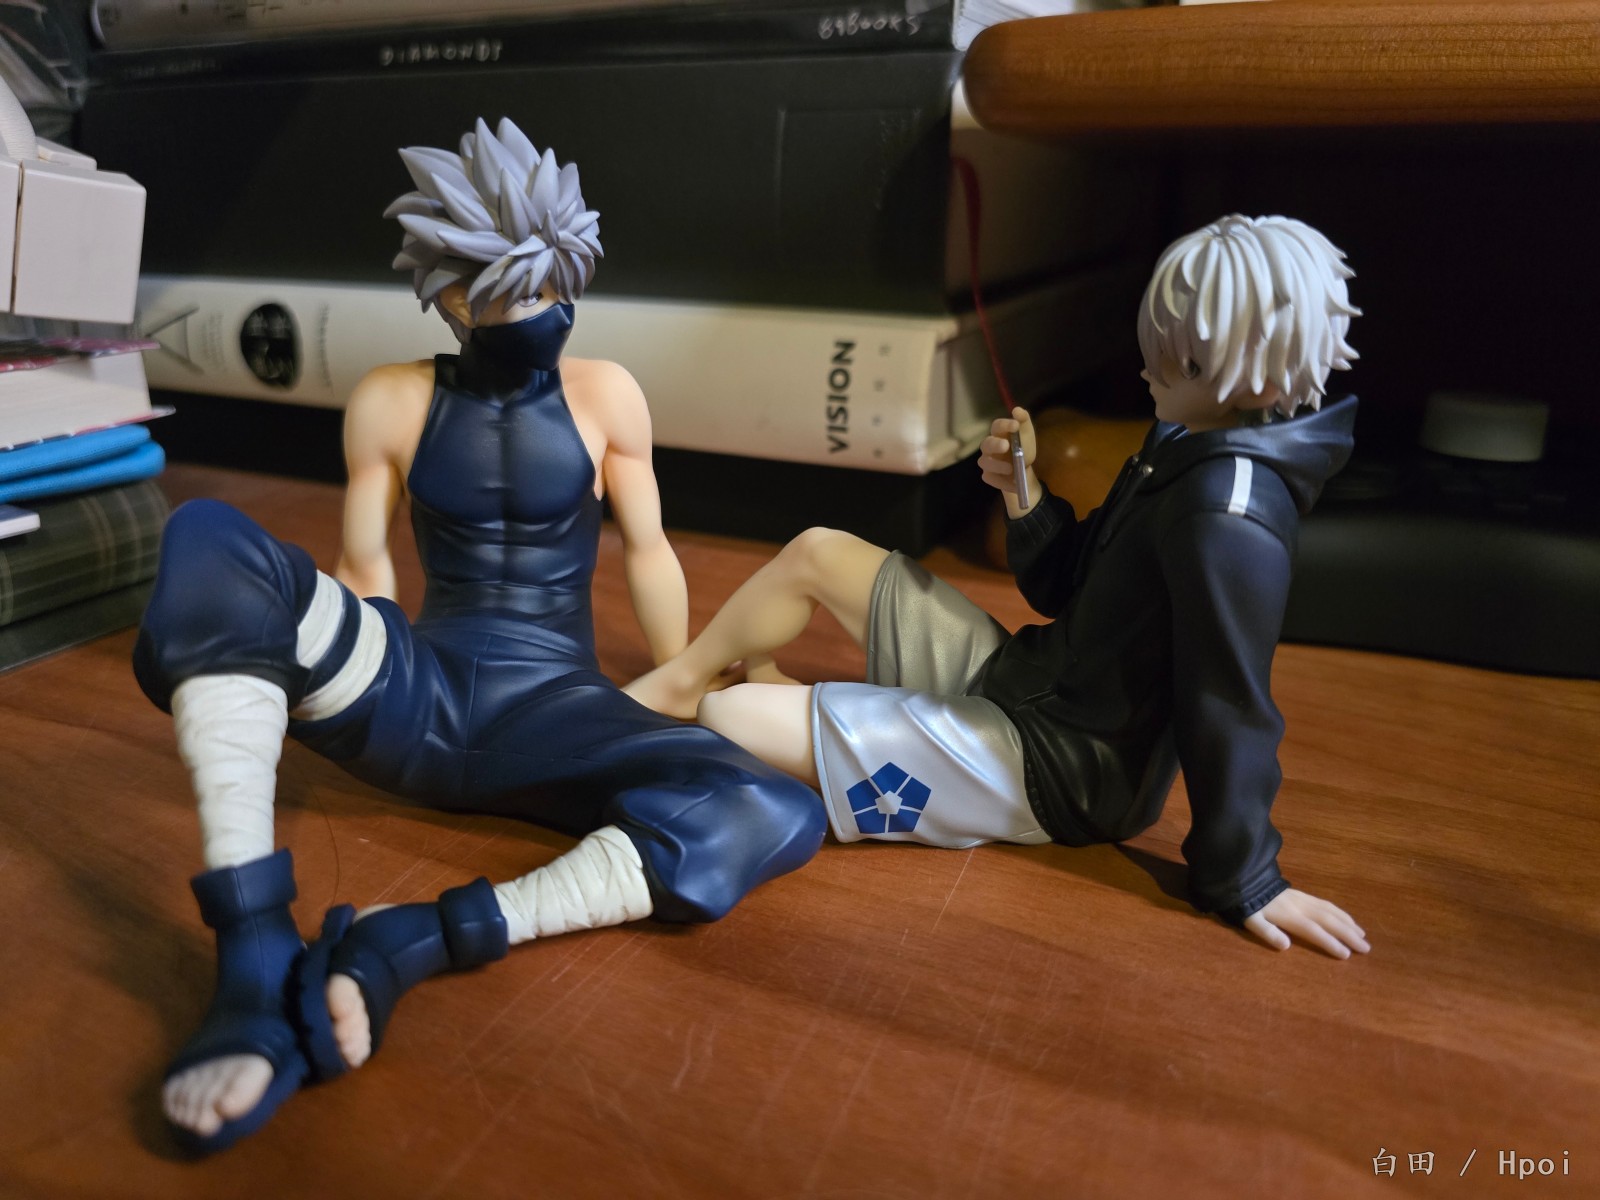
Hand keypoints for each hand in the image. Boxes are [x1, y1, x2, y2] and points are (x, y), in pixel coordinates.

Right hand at [978, 407, 1038, 513]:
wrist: (1023, 468)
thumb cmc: (1024, 447)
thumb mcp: (1027, 434)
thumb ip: (1023, 420)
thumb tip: (1017, 410)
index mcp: (999, 433)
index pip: (997, 426)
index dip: (1004, 425)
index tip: (1015, 425)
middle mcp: (989, 446)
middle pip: (986, 444)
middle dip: (995, 444)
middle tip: (1006, 446)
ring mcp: (987, 461)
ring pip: (985, 462)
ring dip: (997, 465)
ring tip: (1011, 469)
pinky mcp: (988, 475)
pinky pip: (990, 478)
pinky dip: (1002, 481)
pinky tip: (1014, 483)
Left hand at [1244, 888, 1369, 958]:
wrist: (1247, 879)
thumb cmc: (1249, 905)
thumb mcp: (1252, 920)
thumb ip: (1268, 933)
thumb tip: (1286, 946)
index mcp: (1290, 916)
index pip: (1314, 931)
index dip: (1330, 942)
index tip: (1346, 954)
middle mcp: (1302, 907)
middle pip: (1329, 921)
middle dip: (1348, 934)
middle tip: (1366, 948)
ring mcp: (1305, 899)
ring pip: (1331, 911)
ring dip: (1348, 923)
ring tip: (1362, 935)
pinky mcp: (1304, 895)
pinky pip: (1327, 904)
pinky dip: (1340, 913)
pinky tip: (1347, 919)